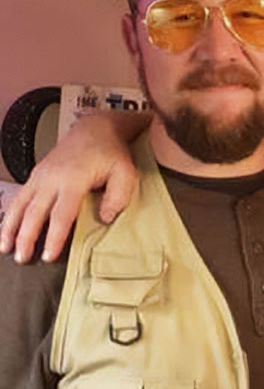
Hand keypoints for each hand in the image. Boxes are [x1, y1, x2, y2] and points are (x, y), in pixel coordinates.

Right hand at [0, 112, 142, 261]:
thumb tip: (104, 219)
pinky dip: (10, 215)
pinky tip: (6, 231)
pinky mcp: (35, 175)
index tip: (49, 256)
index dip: (54, 237)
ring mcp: (40, 175)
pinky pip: (19, 198)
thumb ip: (117, 197)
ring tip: (5, 249)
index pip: (61, 214)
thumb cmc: (111, 154)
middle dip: (26, 237)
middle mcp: (51, 178)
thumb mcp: (125, 174)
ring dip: (11, 228)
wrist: (94, 129)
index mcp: (73, 179)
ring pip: (21, 205)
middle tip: (22, 259)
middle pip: (34, 212)